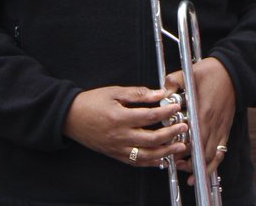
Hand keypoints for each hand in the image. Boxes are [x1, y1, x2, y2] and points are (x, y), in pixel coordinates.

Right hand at [63, 85, 185, 166]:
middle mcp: (120, 136)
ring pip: (146, 155)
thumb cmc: (92, 102)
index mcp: (120, 117)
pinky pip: (136, 162)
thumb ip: (138, 93)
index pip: (149, 116)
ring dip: (165, 152)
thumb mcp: (115, 92)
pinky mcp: (115, 155)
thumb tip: (159, 93)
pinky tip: (162, 160)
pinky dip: (151, 163)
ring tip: (179, 146)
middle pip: (151, 138)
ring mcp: (118, 148)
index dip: (165, 112)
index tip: (176, 107)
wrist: (71, 118)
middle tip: (184, 128)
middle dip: (170, 134)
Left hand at [164, 57, 234, 182]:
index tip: (172, 154)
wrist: (233, 72)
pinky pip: (221, 152)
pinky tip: (203, 169)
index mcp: (203, 112)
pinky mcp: (225, 129)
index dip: (183, 150)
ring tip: (186, 169)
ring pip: (212, 156)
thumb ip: (172, 82)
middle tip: (174, 162)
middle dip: (188, 161)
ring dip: (200, 166)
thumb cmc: (212, 73)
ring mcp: (221, 128)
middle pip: (202, 152)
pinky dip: (213, 164)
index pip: (194, 139)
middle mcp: (213, 124)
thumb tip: (160, 92)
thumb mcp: (189, 73)